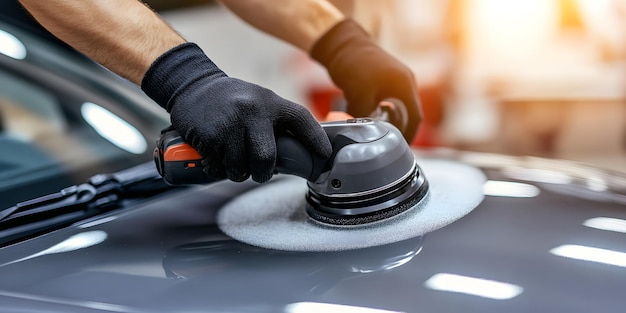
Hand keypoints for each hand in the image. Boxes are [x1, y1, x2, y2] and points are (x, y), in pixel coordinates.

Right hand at [142, 43, 331, 182]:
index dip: (316, 139)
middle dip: (263, 172)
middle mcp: (251, 111)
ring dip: (237, 172)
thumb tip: (300, 152)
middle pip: (266, 158)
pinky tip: (216, 153)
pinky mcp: (208, 137)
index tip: (324, 155)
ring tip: (233, 157)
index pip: (300, 119)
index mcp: (269, 102)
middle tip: (259, 171)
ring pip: (240, 169)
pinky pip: (218, 168)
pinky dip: (218, 168)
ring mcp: (228, 125)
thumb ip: (277, 121)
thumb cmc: (231, 99)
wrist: (192, 85)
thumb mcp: (258, 100)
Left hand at [311, 19, 421, 142]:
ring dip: (388, 123)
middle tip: (386, 147)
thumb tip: (366, 133)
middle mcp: (404, 82)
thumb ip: (366, 115)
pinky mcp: (383, 82)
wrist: (341, 43)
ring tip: (377, 138)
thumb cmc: (353, 64)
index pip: (415, 118)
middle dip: (398, 131)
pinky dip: (380, 115)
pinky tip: (369, 123)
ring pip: (396, 110)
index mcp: (405, 84)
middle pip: (408, 115)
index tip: (400, 150)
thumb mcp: (360, 94)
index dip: (409, 136)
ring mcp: (395, 81)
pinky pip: (386, 103)